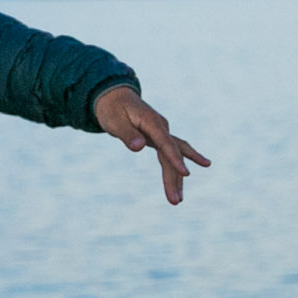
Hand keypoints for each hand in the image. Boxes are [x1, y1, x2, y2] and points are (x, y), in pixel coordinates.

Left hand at [95, 85, 210, 203]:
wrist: (114, 96)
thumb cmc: (112, 109)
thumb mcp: (115, 121)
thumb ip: (127, 134)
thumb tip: (139, 147)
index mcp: (152, 122)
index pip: (166, 143)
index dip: (175, 159)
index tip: (186, 174)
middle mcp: (161, 127)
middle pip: (172, 154)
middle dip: (175, 178)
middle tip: (176, 201)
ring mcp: (161, 132)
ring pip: (173, 156)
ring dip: (176, 178)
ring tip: (178, 201)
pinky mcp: (158, 137)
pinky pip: (170, 153)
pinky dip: (176, 166)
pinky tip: (184, 179)